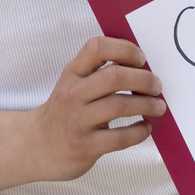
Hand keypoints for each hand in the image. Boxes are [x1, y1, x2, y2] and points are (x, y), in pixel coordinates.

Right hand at [23, 36, 164, 182]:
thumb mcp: (73, 84)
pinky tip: (145, 128)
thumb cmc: (64, 111)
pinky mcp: (85, 146)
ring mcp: (77, 121)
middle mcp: (73, 94)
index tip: (141, 59)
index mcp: (72, 73)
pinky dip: (139, 132)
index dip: (124, 49)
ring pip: (119, 105)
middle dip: (144, 79)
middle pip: (115, 76)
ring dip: (147, 105)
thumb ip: (98, 73)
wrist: (35, 147)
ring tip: (159, 107)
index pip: (96, 48)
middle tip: (157, 86)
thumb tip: (143, 67)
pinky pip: (119, 137)